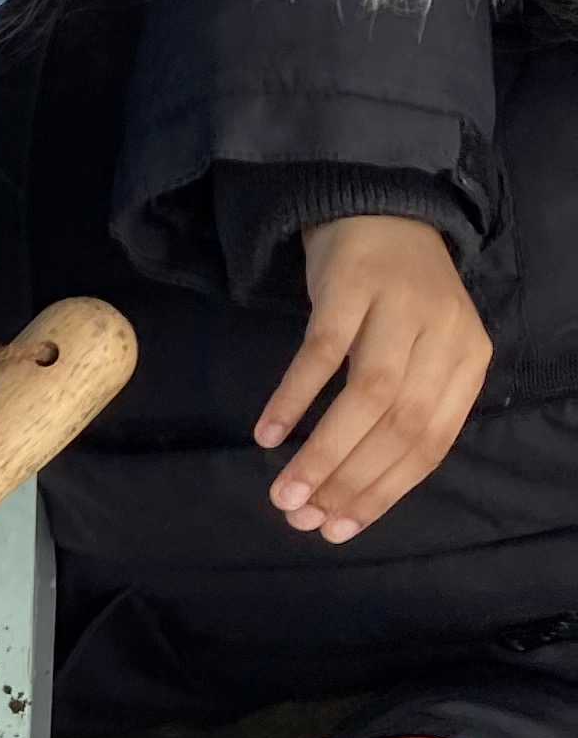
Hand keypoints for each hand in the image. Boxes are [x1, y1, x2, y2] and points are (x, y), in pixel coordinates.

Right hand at [258, 217, 488, 540]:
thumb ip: (406, 408)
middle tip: (302, 519)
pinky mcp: (352, 287)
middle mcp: (444, 336)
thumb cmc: (396, 296)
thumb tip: (355, 488)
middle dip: (350, 481)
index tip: (340, 529)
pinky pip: (322, 354)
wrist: (379, 208)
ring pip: (367, 397)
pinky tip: (269, 435)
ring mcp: (399, 308)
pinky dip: (294, 399)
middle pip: (400, 426)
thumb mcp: (420, 350)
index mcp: (469, 361)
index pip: (431, 444)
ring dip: (322, 453)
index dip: (384, 493)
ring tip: (284, 494)